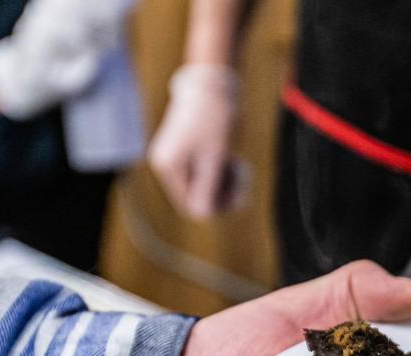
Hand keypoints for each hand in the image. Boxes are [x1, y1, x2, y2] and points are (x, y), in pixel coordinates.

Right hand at [148, 64, 244, 219]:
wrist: (212, 84)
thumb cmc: (213, 118)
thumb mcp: (215, 156)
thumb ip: (208, 187)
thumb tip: (203, 216)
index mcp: (169, 167)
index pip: (192, 206)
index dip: (218, 206)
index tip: (239, 193)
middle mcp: (167, 165)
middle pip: (197, 198)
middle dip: (223, 193)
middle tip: (243, 177)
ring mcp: (176, 159)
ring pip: (203, 187)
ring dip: (224, 183)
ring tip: (238, 166)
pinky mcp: (187, 153)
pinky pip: (204, 174)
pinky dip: (220, 172)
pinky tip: (231, 160)